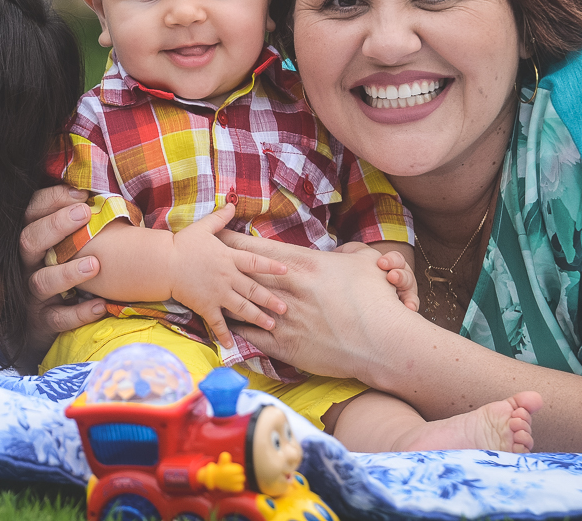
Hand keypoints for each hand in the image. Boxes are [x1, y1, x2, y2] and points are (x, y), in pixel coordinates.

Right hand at [20, 185, 108, 365]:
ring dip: (68, 272)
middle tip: (84, 214)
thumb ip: (72, 224)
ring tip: (95, 264)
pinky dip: (78, 313)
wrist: (38, 323)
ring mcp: (31, 296)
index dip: (51, 200)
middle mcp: (25, 266)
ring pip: (42, 282)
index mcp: (30, 241)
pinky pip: (57, 319)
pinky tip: (100, 305)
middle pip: (29, 241)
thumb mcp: (58, 246)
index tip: (82, 196)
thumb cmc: (60, 272)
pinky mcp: (41, 323)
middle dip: (56, 226)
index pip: (30, 212)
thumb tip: (101, 197)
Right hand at [168, 204, 286, 349]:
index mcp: (229, 258)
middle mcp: (227, 277)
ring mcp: (217, 293)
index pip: (256, 263)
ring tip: (271, 325)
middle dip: (271, 300)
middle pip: (254, 290)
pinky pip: (217, 323)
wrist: (164, 263)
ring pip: (242, 308)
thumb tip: (231, 204)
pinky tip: (233, 345)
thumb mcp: (203, 227)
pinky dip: (225, 335)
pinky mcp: (205, 306)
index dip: (272, 267)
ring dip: (257, 317)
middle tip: (285, 309)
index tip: (287, 272)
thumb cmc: (183, 244)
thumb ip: (220, 218)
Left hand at [218, 229, 413, 379]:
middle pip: (243, 274)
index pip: (257, 251)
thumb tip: (341, 253)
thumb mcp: (363, 263)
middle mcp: (287, 290)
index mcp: (303, 266)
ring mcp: (283, 319)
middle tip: (199, 259)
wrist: (383, 343)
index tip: (216, 236)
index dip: (234, 242)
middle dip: (220, 266)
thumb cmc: (376, 301)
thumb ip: (347, 254)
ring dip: (223, 298)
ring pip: (242, 305)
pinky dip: (236, 330)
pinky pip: (250, 336)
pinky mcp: (284, 346)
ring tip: (203, 292)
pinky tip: (223, 326)